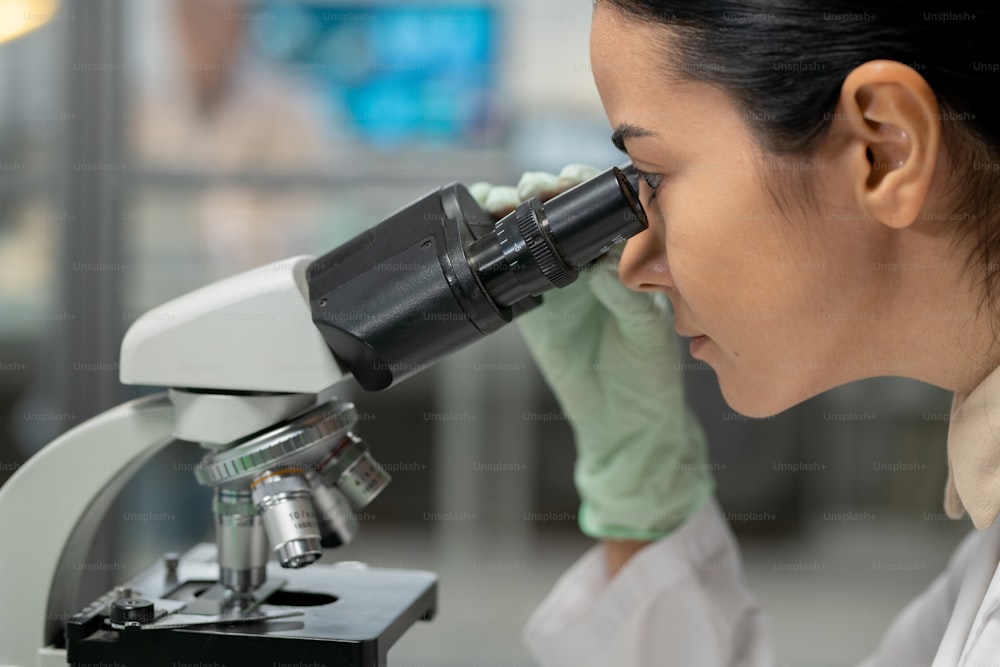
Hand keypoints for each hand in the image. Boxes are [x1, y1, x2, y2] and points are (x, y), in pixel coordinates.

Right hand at [471, 166, 713, 540]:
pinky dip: (490, 241)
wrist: (619, 421)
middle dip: (543, 188)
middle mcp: (591, 256)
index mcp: (628, 254)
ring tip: (501, 202)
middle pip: (561, 205)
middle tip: (532, 190)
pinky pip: (506, 263)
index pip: (605, 204)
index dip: (585, 186)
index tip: (571, 182)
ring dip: (511, 205)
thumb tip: (602, 263)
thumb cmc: (649, 374)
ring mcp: (557, 275)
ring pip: (529, 225)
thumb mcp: (646, 331)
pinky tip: (481, 228)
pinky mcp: (529, 299)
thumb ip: (626, 296)